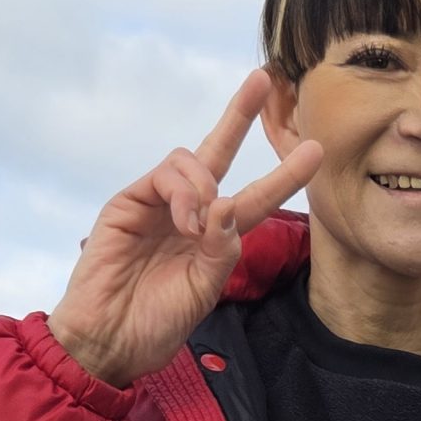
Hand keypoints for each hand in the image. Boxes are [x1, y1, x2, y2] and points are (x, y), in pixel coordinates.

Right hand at [49, 70, 325, 387]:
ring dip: (204, 185)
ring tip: (198, 225)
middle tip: (264, 80)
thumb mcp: (204, 290)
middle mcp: (187, 213)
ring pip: (192, 160)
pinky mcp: (128, 202)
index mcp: (213, 238)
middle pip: (218, 153)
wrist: (106, 340)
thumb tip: (228, 204)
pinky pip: (164, 176)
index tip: (314, 150)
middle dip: (240, 115)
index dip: (284, 175)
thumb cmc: (155, 323)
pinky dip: (183, 193)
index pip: (256, 197)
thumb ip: (222, 249)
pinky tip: (185, 221)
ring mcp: (156, 204)